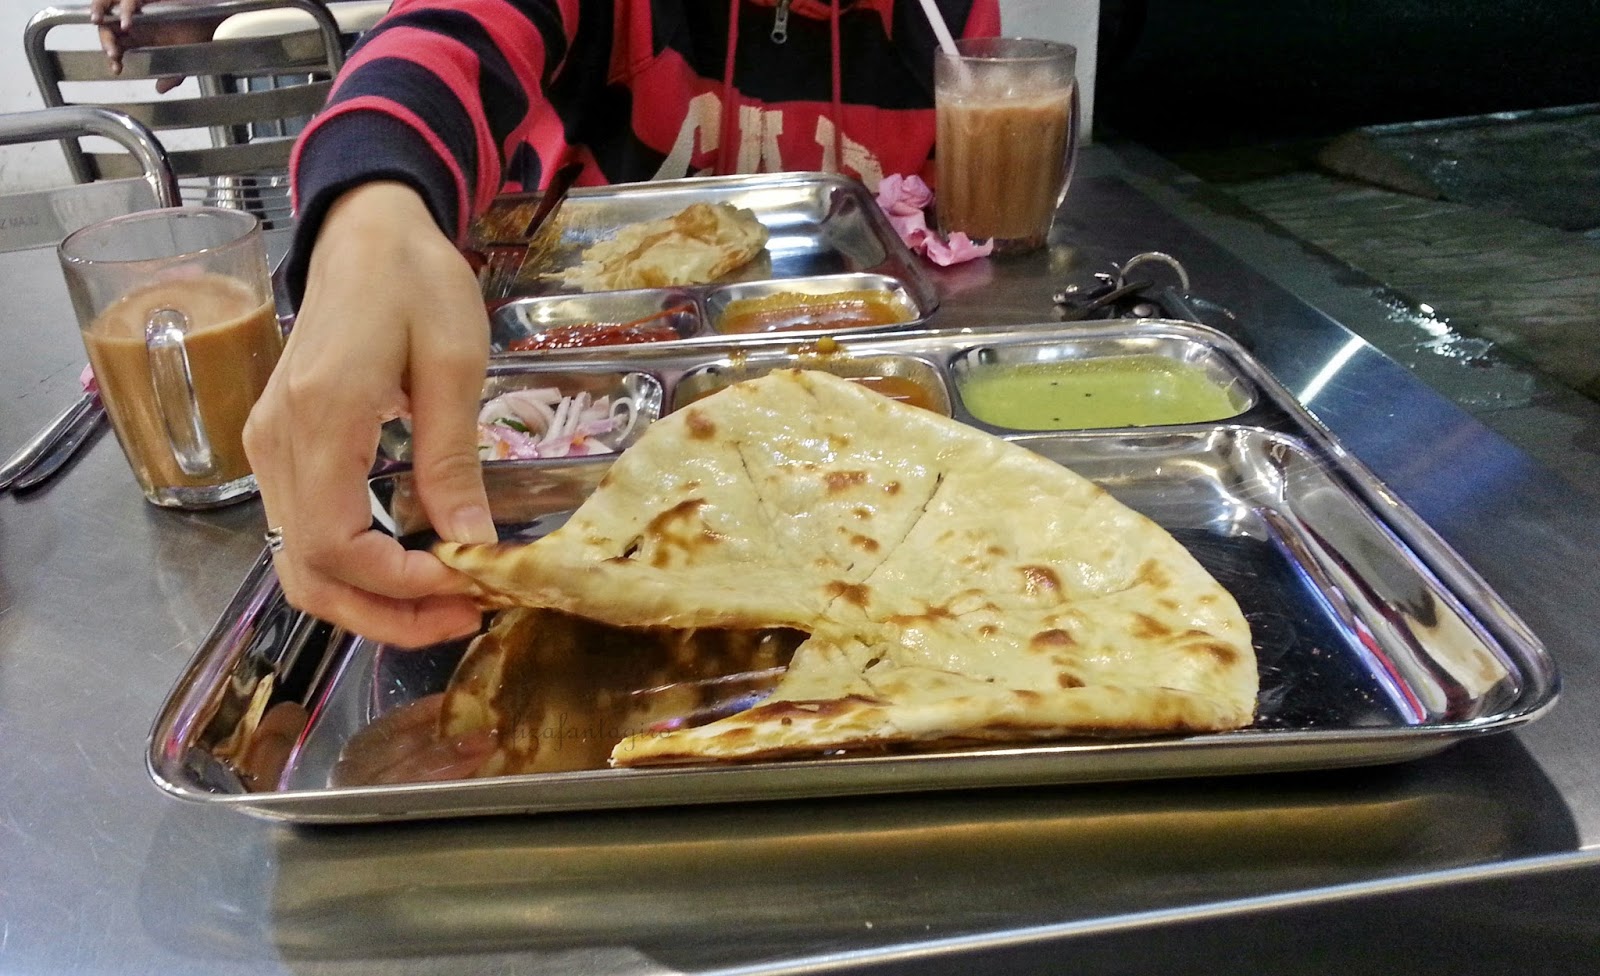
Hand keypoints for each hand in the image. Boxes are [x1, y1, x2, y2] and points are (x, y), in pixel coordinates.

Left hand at [90, 0, 227, 92]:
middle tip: (112, 53)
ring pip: (109, 6)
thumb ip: (171, 77)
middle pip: (107, 26)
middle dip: (105, 40)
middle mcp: (135, 20)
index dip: (112, 55)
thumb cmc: (198, 37)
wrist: (213, 22)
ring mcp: (139, 7)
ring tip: (99, 22)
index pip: (116, 43)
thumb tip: (160, 89)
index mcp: (140, 36)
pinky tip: (127, 24)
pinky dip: (125, 10)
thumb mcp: (184, 61)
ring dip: (100, 11)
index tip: (117, 68)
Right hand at [244, 181, 498, 646]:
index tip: (465, 585)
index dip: (398, 584)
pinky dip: (352, 567)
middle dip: (385, 614)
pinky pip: (302, 530)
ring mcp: (269, 444)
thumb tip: (471, 541)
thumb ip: (453, 455)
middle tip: (460, 617)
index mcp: (321, 414)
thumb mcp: (454, 361)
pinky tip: (410, 565)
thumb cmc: (416, 281)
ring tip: (443, 603)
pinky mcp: (278, 444)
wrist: (364, 231)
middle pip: (307, 569)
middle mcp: (279, 439)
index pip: (334, 542)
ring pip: (297, 562)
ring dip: (367, 601)